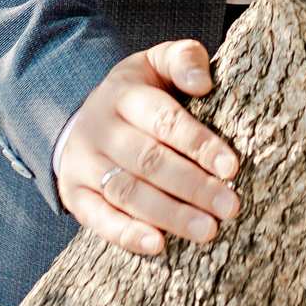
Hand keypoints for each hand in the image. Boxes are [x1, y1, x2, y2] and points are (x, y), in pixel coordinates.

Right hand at [58, 41, 241, 255]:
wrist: (80, 116)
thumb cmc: (137, 93)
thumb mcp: (156, 64)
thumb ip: (183, 60)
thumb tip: (203, 83)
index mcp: (122, 94)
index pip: (164, 120)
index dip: (198, 144)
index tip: (231, 168)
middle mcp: (98, 129)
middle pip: (149, 161)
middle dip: (193, 186)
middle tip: (230, 206)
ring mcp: (82, 164)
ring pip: (127, 193)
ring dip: (170, 215)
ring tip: (208, 230)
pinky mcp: (74, 195)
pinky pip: (98, 219)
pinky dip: (127, 234)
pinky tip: (158, 245)